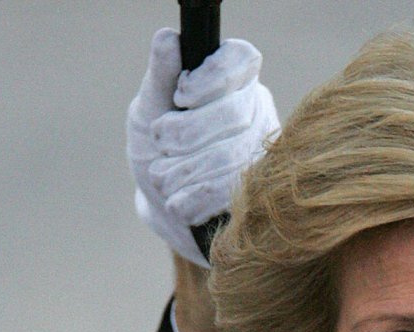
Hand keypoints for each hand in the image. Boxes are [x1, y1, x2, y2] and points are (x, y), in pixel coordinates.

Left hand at [128, 28, 278, 266]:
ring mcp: (264, 156)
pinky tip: (179, 204)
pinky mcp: (261, 198)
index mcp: (234, 80)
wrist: (164, 209)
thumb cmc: (156, 152)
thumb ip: (160, 78)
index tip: (180, 96)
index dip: (212, 78)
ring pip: (233, 159)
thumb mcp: (149, 110)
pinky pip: (233, 196)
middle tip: (161, 143)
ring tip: (162, 178)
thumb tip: (168, 39)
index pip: (241, 61)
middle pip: (234, 114)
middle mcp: (257, 114)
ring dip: (185, 172)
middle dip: (187, 132)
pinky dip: (195, 201)